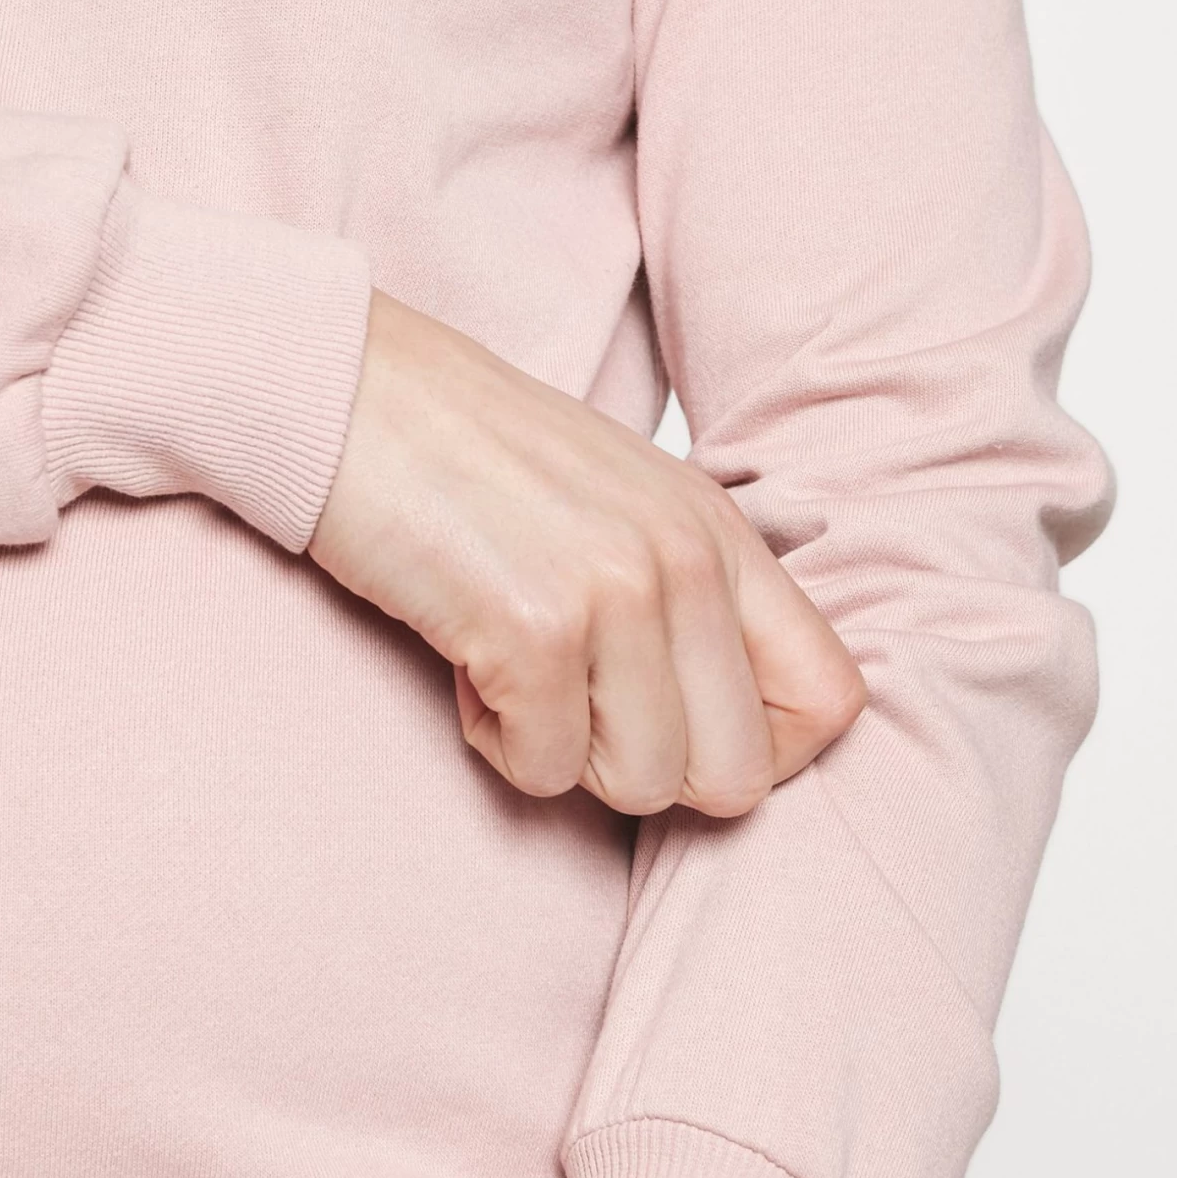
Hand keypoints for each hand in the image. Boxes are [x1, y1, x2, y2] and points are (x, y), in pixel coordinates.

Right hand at [308, 289, 865, 817]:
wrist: (346, 391)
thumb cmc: (467, 454)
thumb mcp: (618, 501)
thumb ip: (688, 594)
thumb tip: (729, 732)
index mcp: (720, 530)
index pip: (830, 701)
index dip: (757, 750)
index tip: (669, 724)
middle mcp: (686, 558)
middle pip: (738, 775)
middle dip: (647, 771)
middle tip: (576, 707)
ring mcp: (616, 591)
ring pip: (645, 787)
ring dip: (564, 755)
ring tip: (514, 672)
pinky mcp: (532, 627)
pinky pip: (544, 769)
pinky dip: (493, 738)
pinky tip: (463, 660)